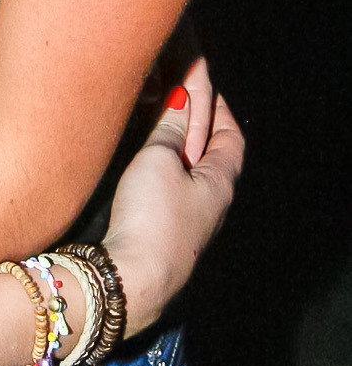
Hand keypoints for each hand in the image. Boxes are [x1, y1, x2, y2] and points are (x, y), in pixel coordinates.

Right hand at [104, 57, 243, 336]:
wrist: (135, 278)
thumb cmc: (154, 216)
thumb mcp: (159, 160)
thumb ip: (169, 129)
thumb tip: (182, 99)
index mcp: (220, 182)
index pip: (230, 137)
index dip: (220, 110)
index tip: (207, 87)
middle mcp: (212, 203)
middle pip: (212, 155)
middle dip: (198, 126)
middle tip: (182, 98)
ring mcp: (191, 222)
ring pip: (192, 174)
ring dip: (181, 148)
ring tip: (162, 126)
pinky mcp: (167, 235)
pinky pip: (174, 191)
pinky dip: (166, 169)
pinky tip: (148, 168)